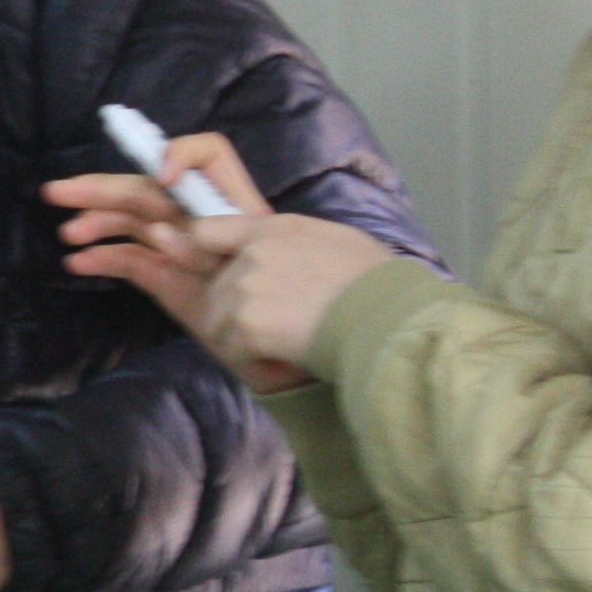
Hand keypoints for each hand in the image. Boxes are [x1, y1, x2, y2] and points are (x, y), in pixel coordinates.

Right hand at [49, 127, 310, 389]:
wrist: (292, 362)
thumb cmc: (291, 312)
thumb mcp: (259, 270)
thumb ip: (213, 247)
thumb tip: (164, 232)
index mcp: (232, 207)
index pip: (209, 156)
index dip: (181, 156)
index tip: (163, 179)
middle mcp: (203, 219)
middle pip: (150, 187)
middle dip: (104, 187)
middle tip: (58, 192)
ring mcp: (182, 248)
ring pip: (133, 222)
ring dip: (97, 223)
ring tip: (68, 234)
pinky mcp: (167, 278)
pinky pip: (131, 259)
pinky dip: (104, 258)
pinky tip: (78, 263)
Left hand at [171, 213, 398, 378]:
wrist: (386, 318)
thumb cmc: (376, 281)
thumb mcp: (335, 240)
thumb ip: (292, 241)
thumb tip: (279, 251)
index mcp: (272, 229)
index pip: (207, 232)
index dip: (205, 255)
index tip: (214, 272)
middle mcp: (251, 254)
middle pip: (215, 287)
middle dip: (236, 310)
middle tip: (279, 324)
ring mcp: (245, 290)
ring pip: (219, 322)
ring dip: (244, 339)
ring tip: (285, 343)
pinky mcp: (246, 326)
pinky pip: (233, 350)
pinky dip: (255, 361)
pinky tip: (286, 359)